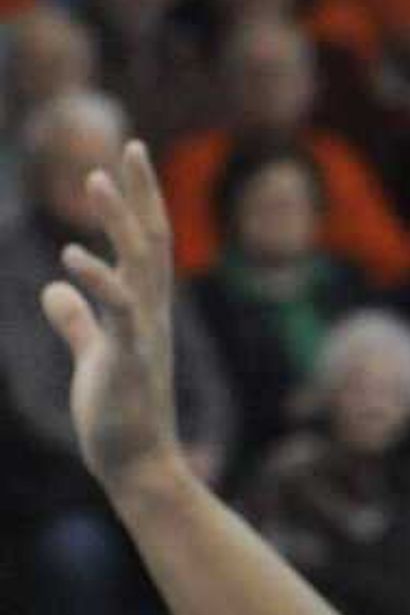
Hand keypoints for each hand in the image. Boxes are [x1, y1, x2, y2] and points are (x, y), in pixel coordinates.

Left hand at [39, 142, 184, 498]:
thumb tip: (54, 291)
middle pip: (151, 239)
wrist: (139, 468)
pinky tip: (70, 256)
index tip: (130, 157)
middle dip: (141, 193)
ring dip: (120, 220)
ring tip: (97, 180)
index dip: (139, 200)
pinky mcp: (130, 359)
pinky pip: (119, 310)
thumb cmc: (119, 418)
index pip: (146, 243)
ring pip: (140, 264)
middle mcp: (151, 314)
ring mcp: (144, 333)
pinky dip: (98, 279)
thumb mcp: (93, 358)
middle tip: (131, 146)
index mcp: (142, 310)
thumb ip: (77, 322)